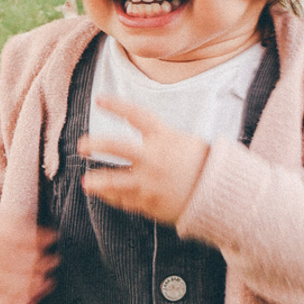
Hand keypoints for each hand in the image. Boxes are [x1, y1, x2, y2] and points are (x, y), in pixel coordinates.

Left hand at [80, 97, 211, 226]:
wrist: (221, 195)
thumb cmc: (204, 164)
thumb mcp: (186, 142)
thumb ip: (162, 139)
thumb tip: (143, 137)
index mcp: (164, 137)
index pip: (135, 115)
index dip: (116, 105)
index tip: (99, 100)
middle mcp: (153, 158)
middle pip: (116, 146)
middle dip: (96, 144)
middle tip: (82, 145)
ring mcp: (150, 182)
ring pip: (114, 181)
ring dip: (98, 182)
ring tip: (86, 183)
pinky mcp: (150, 203)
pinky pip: (125, 200)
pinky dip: (113, 198)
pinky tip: (104, 195)